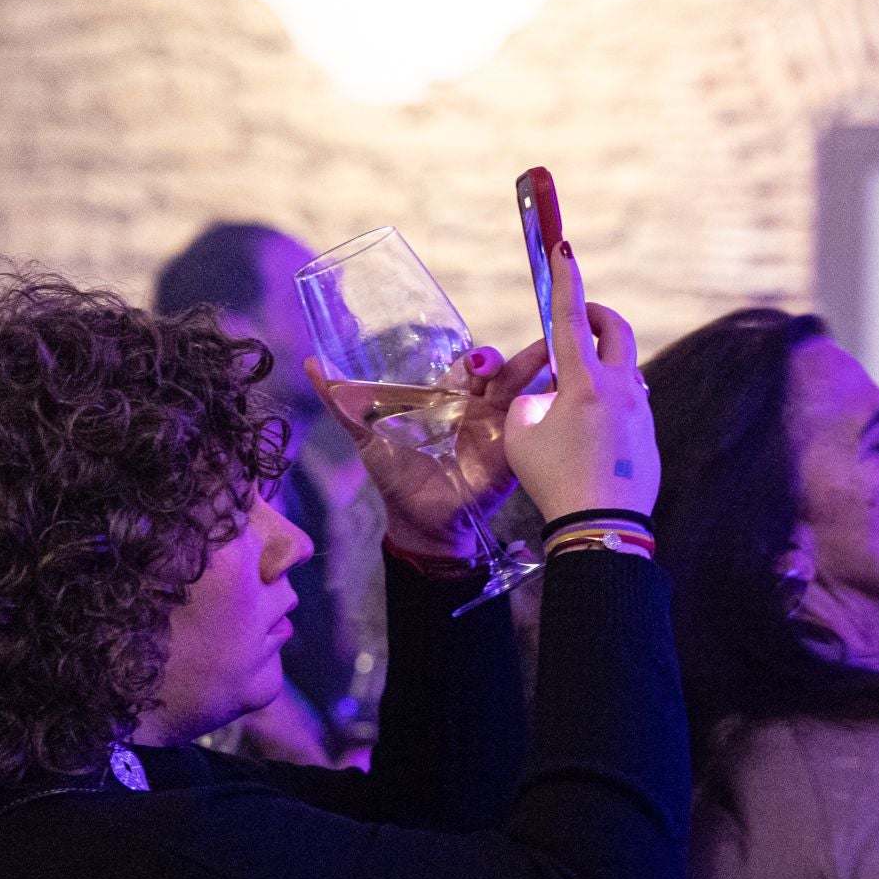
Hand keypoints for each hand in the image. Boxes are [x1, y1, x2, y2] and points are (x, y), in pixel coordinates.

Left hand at [306, 348, 540, 559]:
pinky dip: (553, 409)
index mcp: (450, 398)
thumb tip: (312, 363)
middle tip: (515, 358)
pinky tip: (565, 394)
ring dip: (540, 373)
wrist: (418, 521)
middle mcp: (479, 407)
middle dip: (517, 357)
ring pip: (526, 391)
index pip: (471, 365)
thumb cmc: (396, 477)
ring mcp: (502, 429)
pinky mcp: (514, 453)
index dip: (477, 356)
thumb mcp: (367, 435)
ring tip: (553, 360)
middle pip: (506, 371)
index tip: (473, 358)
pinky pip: (538, 427)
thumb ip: (344, 402)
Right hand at [503, 241, 659, 521]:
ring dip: (602, 366)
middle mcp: (621, 389)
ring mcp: (641, 412)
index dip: (565, 278)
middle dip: (597, 315)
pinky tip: (591, 435)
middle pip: (616, 331)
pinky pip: (630, 406)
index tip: (563, 246)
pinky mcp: (649, 437)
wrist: (601, 527)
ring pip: (626, 370)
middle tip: (580, 319)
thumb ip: (531, 401)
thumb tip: (550, 395)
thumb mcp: (522, 434)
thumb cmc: (554, 480)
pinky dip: (610, 404)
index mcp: (585, 382)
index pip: (571, 318)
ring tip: (575, 391)